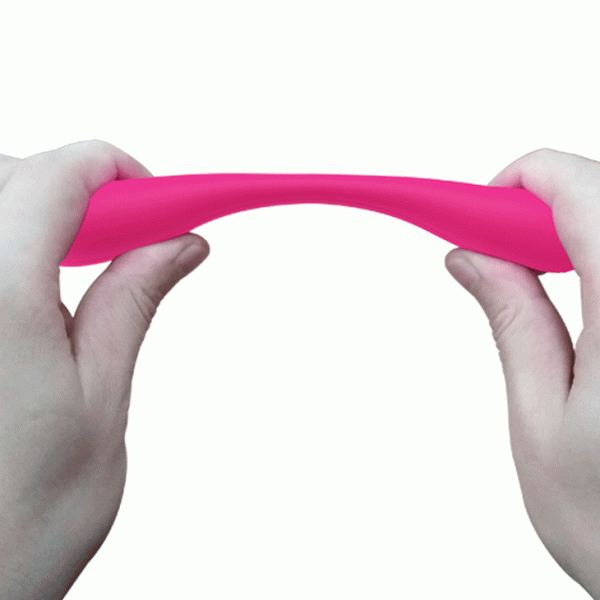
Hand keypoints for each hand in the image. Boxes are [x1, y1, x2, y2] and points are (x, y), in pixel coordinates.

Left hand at [0, 140, 209, 598]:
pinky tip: (26, 295)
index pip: (58, 176)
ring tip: (74, 271)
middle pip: (9, 174)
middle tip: (123, 240)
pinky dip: (7, 246)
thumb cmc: (18, 525)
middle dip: (76, 189)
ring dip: (35, 214)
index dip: (118, 170)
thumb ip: (132, 303)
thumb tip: (179, 246)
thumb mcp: (101, 404)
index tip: (158, 201)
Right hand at [445, 148, 599, 598]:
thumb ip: (512, 323)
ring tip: (539, 291)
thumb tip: (469, 260)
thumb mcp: (542, 422)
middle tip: (499, 263)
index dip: (519, 184)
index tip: (477, 218)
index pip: (582, 190)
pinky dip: (598, 263)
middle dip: (539, 213)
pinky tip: (585, 304)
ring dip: (572, 238)